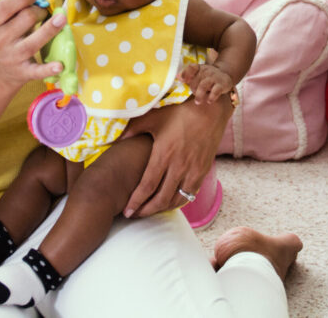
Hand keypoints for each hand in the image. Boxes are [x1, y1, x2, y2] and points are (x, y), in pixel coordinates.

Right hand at [0, 0, 64, 92]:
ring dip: (49, 30)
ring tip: (62, 19)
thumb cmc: (7, 36)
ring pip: (32, 43)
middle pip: (24, 21)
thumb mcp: (5, 18)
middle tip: (46, 11)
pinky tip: (59, 66)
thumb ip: (14, 0)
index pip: (4, 7)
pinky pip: (36, 71)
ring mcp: (11, 57)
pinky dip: (48, 69)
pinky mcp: (23, 72)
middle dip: (39, 11)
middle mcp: (0, 40)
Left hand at [120, 96, 231, 217]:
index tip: (127, 211)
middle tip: (135, 215)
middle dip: (146, 210)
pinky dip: (178, 202)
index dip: (136, 202)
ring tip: (151, 210)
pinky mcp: (203, 171)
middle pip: (160, 199)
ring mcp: (193, 171)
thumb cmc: (181, 112)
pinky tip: (170, 201)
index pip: (147, 186)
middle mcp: (179, 166)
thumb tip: (116, 139)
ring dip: (162, 209)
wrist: (210, 111)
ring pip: (176, 200)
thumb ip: (134, 129)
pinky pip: (189, 194)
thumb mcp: (154, 118)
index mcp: (164, 154)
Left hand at [179, 63, 233, 103]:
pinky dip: (212, 96)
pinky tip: (209, 101)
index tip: (182, 80)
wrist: (225, 75)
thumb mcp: (198, 73)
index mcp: (199, 68)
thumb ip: (187, 75)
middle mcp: (206, 71)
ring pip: (204, 85)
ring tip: (197, 102)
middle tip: (195, 94)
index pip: (191, 67)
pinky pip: (216, 90)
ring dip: (199, 94)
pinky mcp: (222, 84)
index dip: (186, 73)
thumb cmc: (207, 76)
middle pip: (195, 81)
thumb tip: (178, 76)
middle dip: (193, 89)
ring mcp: (214, 78)